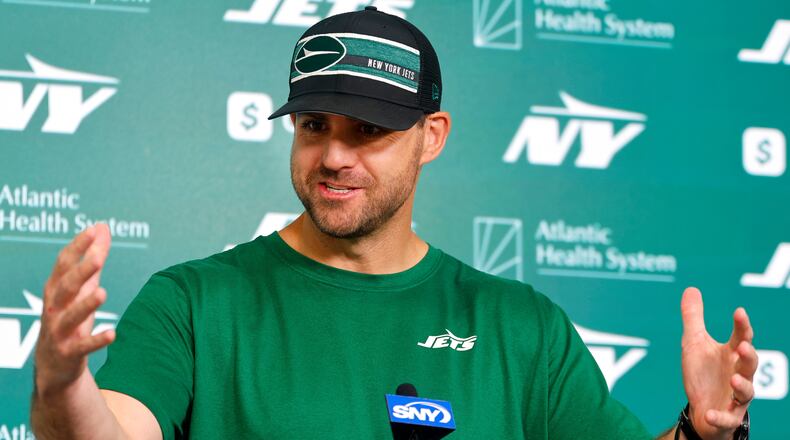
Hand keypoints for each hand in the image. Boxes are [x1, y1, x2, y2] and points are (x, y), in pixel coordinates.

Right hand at [34, 224, 114, 395]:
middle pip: (65, 287)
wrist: (54, 366)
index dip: (78, 248)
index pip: (64, 265)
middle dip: (80, 272)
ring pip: (70, 317)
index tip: (93, 230)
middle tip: (98, 257)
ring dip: (85, 305)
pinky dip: (96, 341)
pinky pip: (82, 347)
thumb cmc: (68, 318)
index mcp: (56, 290)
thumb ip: (92, 258)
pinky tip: (112, 334)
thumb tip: (102, 226)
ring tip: (102, 293)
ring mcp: (59, 332)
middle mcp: (54, 309)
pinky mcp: (68, 353)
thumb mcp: (81, 288)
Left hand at [680, 287, 756, 439]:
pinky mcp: (727, 417)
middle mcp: (738, 374)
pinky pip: (726, 419)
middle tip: (742, 346)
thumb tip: (691, 288)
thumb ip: (694, 318)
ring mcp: (735, 398)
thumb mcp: (694, 344)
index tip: (739, 311)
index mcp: (731, 355)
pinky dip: (719, 417)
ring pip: (747, 392)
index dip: (742, 325)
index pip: (741, 337)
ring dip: (742, 386)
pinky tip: (711, 413)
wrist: (700, 409)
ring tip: (733, 380)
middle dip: (749, 356)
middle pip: (750, 364)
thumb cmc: (702, 374)